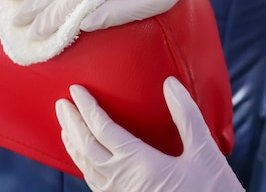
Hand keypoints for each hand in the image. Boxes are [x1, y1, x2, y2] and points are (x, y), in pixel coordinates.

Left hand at [55, 76, 243, 191]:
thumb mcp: (204, 151)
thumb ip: (186, 116)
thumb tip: (170, 85)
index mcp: (139, 163)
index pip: (103, 129)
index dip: (87, 108)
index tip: (76, 91)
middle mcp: (122, 180)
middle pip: (87, 147)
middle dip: (72, 123)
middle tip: (61, 105)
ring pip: (86, 168)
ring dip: (73, 145)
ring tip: (65, 128)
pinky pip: (95, 184)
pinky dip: (84, 166)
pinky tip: (86, 160)